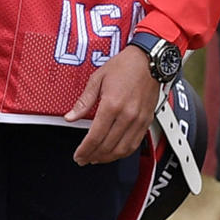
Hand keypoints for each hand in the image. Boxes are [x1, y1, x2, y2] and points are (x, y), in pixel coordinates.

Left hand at [65, 46, 159, 163]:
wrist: (149, 60)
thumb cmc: (124, 66)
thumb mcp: (97, 79)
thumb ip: (83, 102)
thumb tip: (70, 117)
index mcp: (111, 105)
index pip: (95, 137)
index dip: (84, 150)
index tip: (78, 155)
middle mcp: (127, 115)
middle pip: (107, 146)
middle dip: (93, 156)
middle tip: (84, 159)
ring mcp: (139, 120)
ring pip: (122, 149)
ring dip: (108, 158)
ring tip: (97, 158)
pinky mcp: (147, 121)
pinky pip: (135, 144)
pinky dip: (123, 153)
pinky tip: (114, 153)